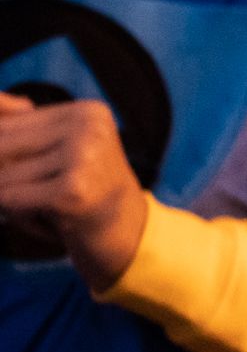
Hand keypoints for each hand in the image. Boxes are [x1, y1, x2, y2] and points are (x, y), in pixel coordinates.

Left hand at [0, 92, 148, 288]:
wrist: (130, 238)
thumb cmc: (83, 195)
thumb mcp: (57, 152)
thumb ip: (19, 129)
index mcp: (87, 112)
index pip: (7, 124)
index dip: (6, 158)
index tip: (40, 178)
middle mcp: (89, 128)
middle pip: (2, 145)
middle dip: (5, 177)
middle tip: (37, 197)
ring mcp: (83, 158)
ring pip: (2, 175)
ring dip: (13, 201)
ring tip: (49, 211)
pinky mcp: (72, 191)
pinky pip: (8, 199)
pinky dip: (19, 217)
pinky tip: (50, 223)